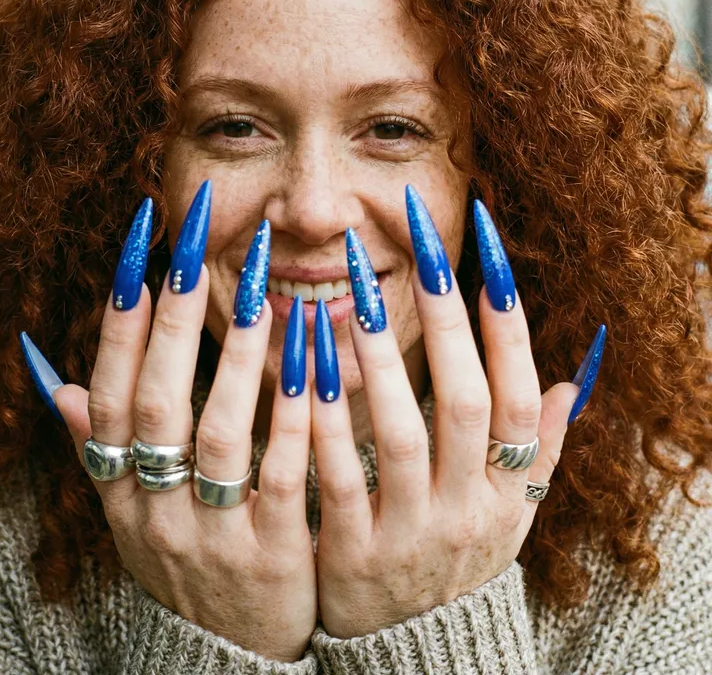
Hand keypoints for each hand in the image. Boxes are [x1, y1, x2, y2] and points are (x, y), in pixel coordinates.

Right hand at [50, 194, 316, 661]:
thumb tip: (57, 381)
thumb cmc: (185, 560)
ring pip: (218, 433)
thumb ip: (98, 447)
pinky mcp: (270, 556)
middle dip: (174, 316)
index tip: (142, 247)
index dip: (124, 318)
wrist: (227, 655)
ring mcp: (210, 535)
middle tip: (195, 241)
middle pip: (157, 400)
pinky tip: (310, 362)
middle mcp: (153, 510)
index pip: (112, 389)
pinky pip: (281, 478)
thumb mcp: (127, 513)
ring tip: (262, 287)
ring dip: (238, 356)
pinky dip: (292, 418)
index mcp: (119, 489)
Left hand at [311, 190, 603, 638]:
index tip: (480, 249)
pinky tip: (306, 366)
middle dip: (446, 319)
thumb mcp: (512, 512)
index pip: (519, 393)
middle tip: (420, 245)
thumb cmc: (459, 554)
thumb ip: (542, 450)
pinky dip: (327, 422)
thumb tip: (574, 382)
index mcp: (509, 488)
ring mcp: (414, 533)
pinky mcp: (356, 554)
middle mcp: (471, 508)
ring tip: (358, 292)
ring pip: (403, 434)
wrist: (415, 645)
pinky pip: (340, 477)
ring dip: (383, 361)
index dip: (503, 321)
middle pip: (466, 400)